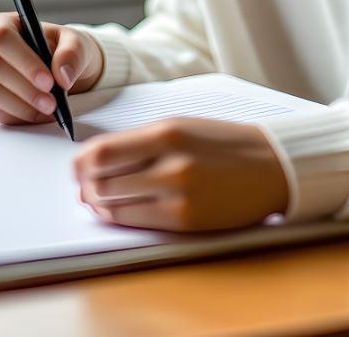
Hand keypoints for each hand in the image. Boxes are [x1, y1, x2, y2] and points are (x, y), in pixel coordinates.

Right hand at [0, 12, 104, 124]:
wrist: (62, 70)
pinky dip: (16, 116)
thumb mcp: (77, 43)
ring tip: (49, 109)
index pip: (2, 36)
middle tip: (53, 102)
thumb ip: (73, 53)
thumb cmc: (64, 49)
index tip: (48, 80)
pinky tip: (38, 115)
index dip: (24, 60)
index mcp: (4, 23)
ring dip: (21, 105)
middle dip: (26, 88)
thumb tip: (62, 75)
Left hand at [72, 117, 289, 231]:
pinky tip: (120, 210)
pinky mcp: (186, 222)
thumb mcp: (181, 126)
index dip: (80, 163)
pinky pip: (137, 223)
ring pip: (114, 206)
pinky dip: (120, 217)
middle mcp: (170, 165)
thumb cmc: (224, 143)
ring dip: (98, 204)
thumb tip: (99, 159)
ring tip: (97, 198)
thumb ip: (141, 140)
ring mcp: (178, 197)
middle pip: (102, 183)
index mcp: (167, 133)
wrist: (271, 166)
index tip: (76, 165)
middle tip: (83, 185)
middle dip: (84, 186)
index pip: (103, 153)